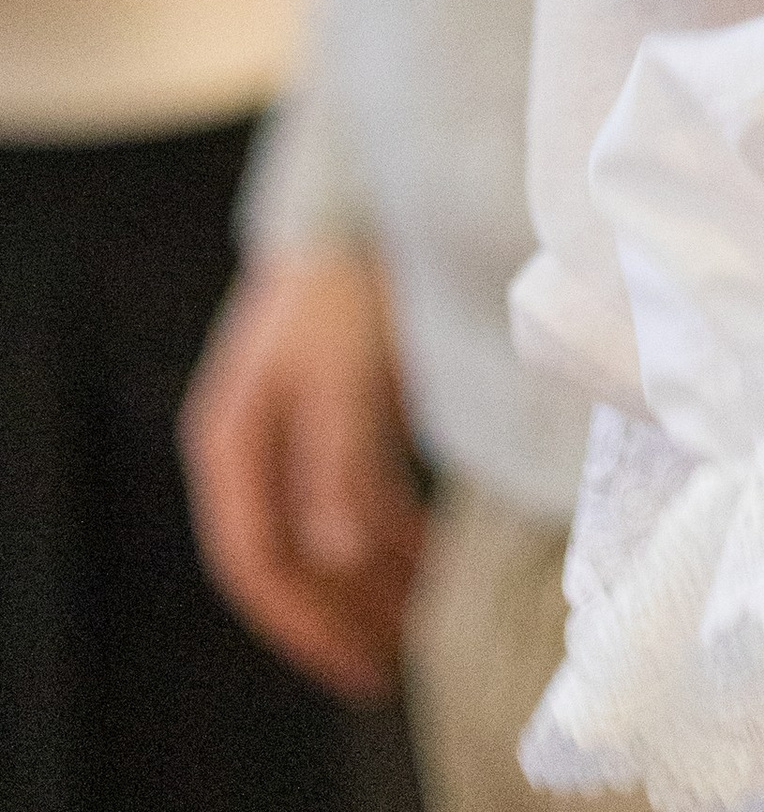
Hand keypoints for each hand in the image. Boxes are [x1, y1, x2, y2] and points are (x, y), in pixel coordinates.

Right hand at [178, 245, 423, 701]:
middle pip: (291, 555)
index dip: (306, 621)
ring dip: (373, 575)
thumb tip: (337, 555)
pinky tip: (434, 552)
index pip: (256, 560)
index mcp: (232, 439)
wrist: (363, 196)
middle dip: (344, 612)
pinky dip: (390, 528)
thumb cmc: (346, 282)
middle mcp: (251, 442)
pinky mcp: (333, 408)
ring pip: (325, 528)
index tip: (360, 665)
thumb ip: (337, 463)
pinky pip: (353, 490)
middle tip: (403, 660)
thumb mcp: (342, 375)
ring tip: (430, 616)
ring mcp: (289, 425)